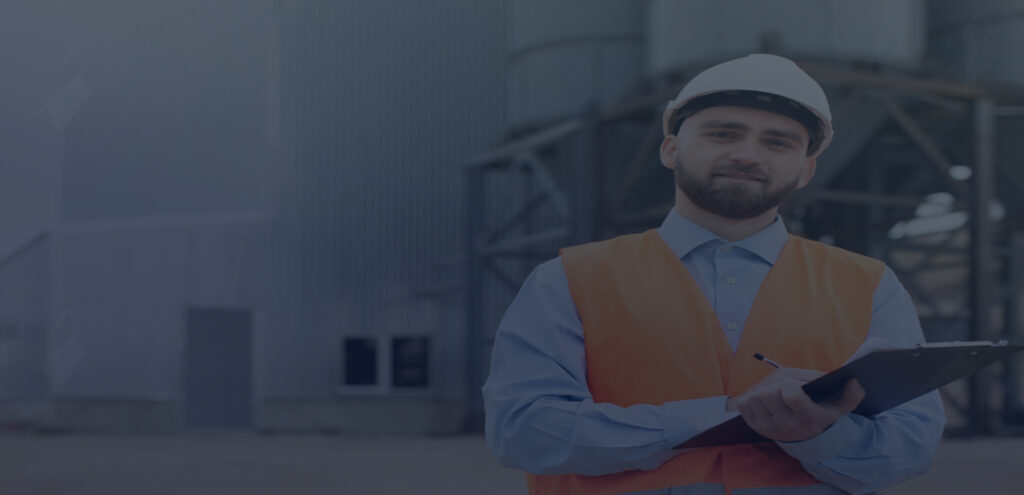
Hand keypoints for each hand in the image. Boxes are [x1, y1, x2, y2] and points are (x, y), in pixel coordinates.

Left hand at [726, 368, 864, 441]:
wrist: (802, 434)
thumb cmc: (820, 412)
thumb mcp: (838, 407)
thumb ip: (850, 395)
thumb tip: (855, 381)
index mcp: (809, 418)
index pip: (791, 395)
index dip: (790, 385)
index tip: (794, 385)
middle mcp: (788, 426)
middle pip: (770, 393)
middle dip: (776, 385)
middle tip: (783, 387)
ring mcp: (769, 428)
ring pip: (756, 397)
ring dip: (763, 391)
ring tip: (774, 395)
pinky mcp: (755, 427)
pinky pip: (745, 404)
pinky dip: (751, 399)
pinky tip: (763, 403)